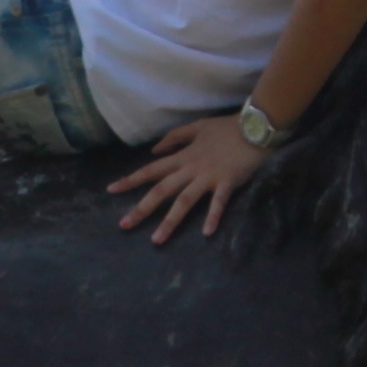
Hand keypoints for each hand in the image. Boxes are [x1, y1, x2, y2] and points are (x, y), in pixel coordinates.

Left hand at [112, 115, 266, 243]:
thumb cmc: (227, 128)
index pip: (151, 170)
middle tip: (124, 225)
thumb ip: (175, 138)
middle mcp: (191, 169)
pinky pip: (219, 202)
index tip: (111, 190)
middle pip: (161, 190)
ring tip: (156, 240)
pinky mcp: (228, 182)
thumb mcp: (197, 127)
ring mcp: (209, 177)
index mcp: (183, 157)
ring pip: (184, 201)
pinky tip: (206, 233)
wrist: (256, 126)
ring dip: (169, 221)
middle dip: (141, 208)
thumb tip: (154, 150)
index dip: (130, 180)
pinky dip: (212, 216)